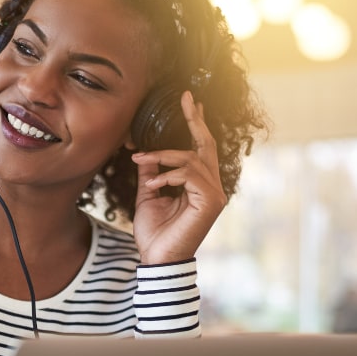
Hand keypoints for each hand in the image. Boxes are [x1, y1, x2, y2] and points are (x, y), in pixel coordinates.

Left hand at [131, 91, 227, 264]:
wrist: (156, 258)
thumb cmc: (154, 232)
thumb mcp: (148, 195)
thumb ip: (151, 174)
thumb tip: (144, 153)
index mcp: (199, 183)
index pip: (200, 148)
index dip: (196, 123)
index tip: (190, 101)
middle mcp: (212, 185)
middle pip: (206, 144)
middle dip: (195, 119)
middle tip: (187, 97)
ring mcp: (214, 193)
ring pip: (191, 158)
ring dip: (162, 157)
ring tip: (141, 161)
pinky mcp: (211, 201)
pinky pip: (189, 175)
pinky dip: (167, 176)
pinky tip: (153, 186)